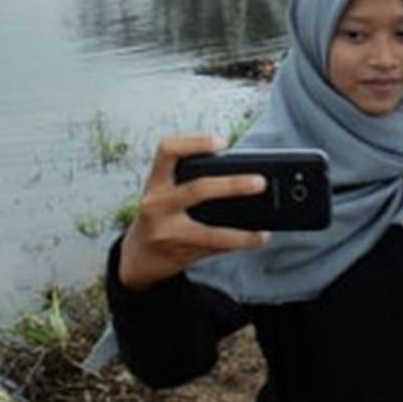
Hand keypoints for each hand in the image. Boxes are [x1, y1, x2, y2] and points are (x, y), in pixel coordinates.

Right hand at [119, 136, 269, 291]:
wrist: (137, 258)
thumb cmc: (159, 219)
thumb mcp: (164, 194)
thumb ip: (191, 182)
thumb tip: (244, 174)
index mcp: (155, 183)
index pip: (167, 151)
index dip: (194, 143)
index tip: (222, 143)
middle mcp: (157, 206)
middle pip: (197, 190)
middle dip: (232, 185)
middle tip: (260, 182)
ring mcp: (168, 233)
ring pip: (211, 232)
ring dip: (242, 232)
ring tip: (265, 229)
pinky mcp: (181, 253)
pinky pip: (217, 248)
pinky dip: (242, 242)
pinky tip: (258, 238)